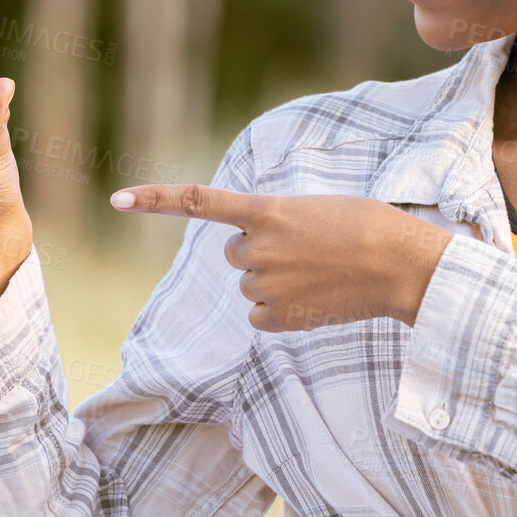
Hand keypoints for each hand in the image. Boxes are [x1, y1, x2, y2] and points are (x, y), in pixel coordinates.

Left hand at [109, 183, 453, 331]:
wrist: (400, 265)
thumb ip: (276, 224)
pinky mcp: (277, 317)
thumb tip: (254, 258)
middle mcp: (256, 247)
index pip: (198, 201)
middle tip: (307, 251)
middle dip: (262, 253)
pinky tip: (315, 300)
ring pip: (250, 286)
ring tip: (319, 274)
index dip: (155, 198)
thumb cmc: (369, 227)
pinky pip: (261, 317)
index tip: (116, 198)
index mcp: (266, 210)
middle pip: (236, 254)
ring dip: (276, 281)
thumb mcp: (315, 210)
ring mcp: (265, 284)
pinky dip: (282, 312)